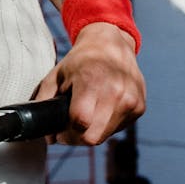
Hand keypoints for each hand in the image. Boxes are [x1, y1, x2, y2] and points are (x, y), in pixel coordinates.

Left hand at [34, 22, 145, 144]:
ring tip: (86, 116)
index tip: (59, 133)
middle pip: (93, 137)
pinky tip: (101, 110)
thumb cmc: (80, 61)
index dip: (65, 134)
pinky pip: (118, 129)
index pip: (80, 123)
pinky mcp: (140, 107)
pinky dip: (106, 125)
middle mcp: (115, 92)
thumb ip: (44, 101)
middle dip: (77, 138)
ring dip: (92, 132)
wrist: (111, 45)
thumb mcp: (56, 75)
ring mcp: (131, 100)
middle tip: (70, 128)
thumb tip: (46, 136)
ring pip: (105, 136)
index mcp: (91, 82)